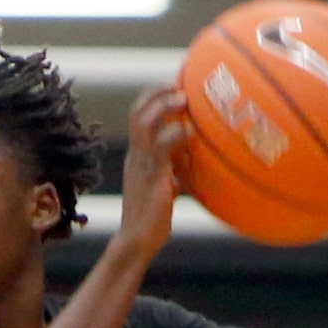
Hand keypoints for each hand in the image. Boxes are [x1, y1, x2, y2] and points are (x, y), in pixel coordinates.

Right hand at [118, 85, 188, 261]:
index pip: (137, 117)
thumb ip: (171, 177)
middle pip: (137, 112)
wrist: (136, 242)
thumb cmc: (152, 222)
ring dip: (164, 106)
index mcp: (136, 157)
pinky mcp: (152, 177)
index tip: (172, 88)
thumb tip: (186, 174)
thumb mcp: (162, 192)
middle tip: (178, 85)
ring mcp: (142, 165)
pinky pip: (162, 148)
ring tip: (183, 98)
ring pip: (145, 123)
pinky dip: (177, 135)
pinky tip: (191, 131)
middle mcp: (136, 156)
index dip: (152, 99)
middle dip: (156, 93)